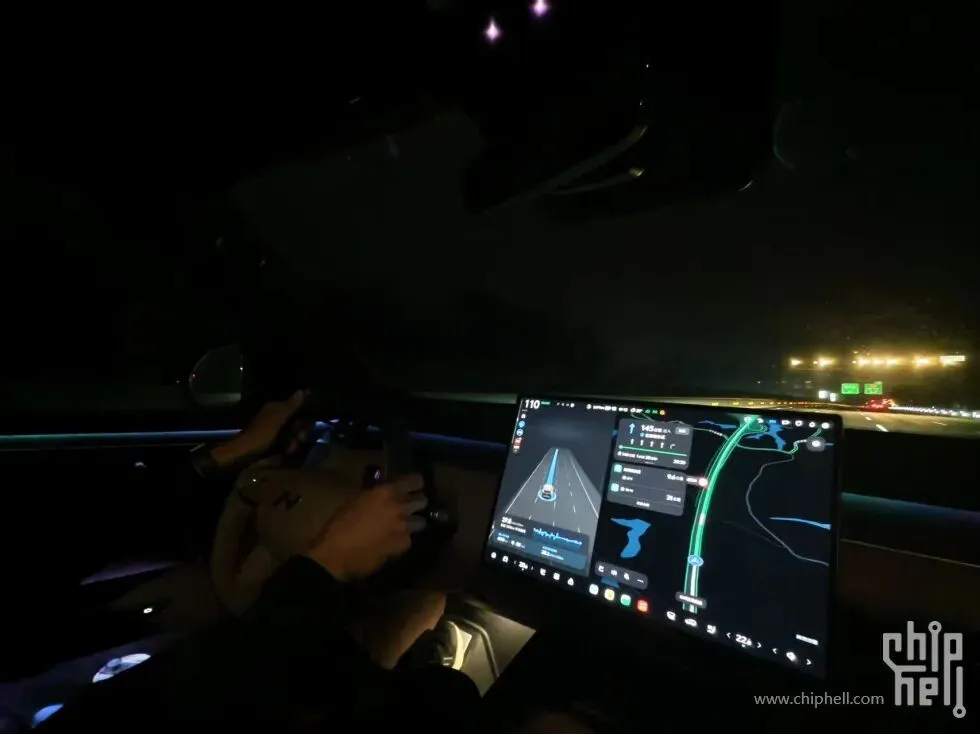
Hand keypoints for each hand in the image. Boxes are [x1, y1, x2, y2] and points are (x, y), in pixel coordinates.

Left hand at [212, 390, 309, 467]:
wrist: (245, 453)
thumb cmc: (263, 434)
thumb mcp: (279, 419)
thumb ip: (291, 406)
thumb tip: (302, 390)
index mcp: (275, 407)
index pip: (295, 406)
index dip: (304, 415)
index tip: (309, 425)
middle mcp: (273, 415)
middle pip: (294, 421)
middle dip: (299, 431)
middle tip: (299, 439)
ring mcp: (271, 428)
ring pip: (290, 432)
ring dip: (294, 440)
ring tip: (292, 447)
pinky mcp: (270, 439)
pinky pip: (284, 440)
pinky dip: (287, 445)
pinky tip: (287, 450)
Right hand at [306, 474, 427, 581]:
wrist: (336, 555)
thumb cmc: (339, 524)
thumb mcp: (357, 500)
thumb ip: (377, 495)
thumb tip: (387, 493)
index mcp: (387, 491)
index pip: (415, 481)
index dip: (415, 484)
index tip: (412, 486)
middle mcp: (400, 506)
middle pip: (422, 501)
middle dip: (416, 503)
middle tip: (406, 507)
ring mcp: (405, 527)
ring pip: (420, 521)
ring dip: (412, 522)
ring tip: (400, 527)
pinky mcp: (403, 546)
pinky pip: (410, 539)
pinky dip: (403, 539)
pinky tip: (391, 542)